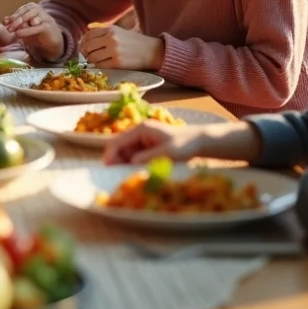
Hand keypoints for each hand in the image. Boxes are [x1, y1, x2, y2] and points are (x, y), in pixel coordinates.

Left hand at [3, 3, 65, 62]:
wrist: (51, 41)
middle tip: (8, 29)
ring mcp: (44, 17)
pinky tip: (19, 34)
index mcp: (32, 7)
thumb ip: (15, 23)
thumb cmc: (36, 32)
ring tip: (14, 31)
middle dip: (15, 21)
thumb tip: (5, 20)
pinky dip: (27, 30)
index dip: (13, 17)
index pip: (21, 10)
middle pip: (26, 13)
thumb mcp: (24, 28)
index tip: (5, 23)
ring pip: (31, 17)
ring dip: (21, 24)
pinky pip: (37, 27)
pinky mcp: (48, 26)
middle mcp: (39, 10)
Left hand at [79, 26, 163, 69]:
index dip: (82, 43)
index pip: (88, 35)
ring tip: (95, 62)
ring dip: (91, 61)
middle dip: (85, 53)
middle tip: (86, 57)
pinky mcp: (117, 63)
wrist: (152, 51)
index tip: (83, 48)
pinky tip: (102, 65)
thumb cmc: (134, 42)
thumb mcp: (119, 32)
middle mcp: (111, 38)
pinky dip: (98, 67)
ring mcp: (114, 51)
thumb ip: (104, 34)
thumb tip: (85, 41)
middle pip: (88, 47)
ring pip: (92, 58)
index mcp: (110, 29)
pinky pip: (100, 66)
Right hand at [103, 121, 260, 165]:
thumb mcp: (168, 153)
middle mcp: (138, 134)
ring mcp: (142, 141)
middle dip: (116, 162)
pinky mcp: (147, 149)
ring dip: (124, 166)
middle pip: (118, 148)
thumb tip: (130, 163)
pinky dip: (132, 167)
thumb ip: (148, 157)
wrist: (200, 142)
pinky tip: (136, 175)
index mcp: (140, 130)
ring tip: (128, 178)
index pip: (117, 141)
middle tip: (117, 178)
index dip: (110, 155)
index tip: (107, 170)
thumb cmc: (185, 145)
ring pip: (125, 154)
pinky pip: (134, 158)